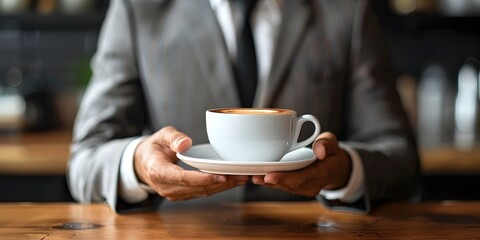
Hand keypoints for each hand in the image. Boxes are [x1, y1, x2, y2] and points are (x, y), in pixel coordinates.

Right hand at [134, 126, 248, 200]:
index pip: (182, 177)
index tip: (220, 175)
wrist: (144, 163)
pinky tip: (233, 181)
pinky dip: (218, 187)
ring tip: (242, 178)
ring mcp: (174, 193)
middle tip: (241, 175)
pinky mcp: (183, 195)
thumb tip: (186, 143)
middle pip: (197, 187)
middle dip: (220, 183)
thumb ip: (173, 137)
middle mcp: (166, 187)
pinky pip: (202, 192)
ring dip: (223, 187)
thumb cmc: (154, 147)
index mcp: (158, 171)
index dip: (202, 178)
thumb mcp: (161, 135)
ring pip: (202, 192)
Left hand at [251, 132, 351, 196]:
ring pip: (284, 186)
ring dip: (267, 183)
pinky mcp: (296, 187)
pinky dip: (270, 182)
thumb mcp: (332, 143)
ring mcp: (303, 188)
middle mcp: (311, 184)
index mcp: (322, 174)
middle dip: (271, 181)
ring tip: (252, 176)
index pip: (302, 178)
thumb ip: (327, 144)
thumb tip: (319, 151)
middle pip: (289, 185)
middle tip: (255, 176)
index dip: (285, 178)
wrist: (334, 167)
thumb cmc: (330, 152)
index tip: (269, 176)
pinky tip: (256, 176)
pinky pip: (282, 186)